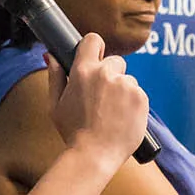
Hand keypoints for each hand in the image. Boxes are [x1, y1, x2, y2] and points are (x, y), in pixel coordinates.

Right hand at [47, 32, 147, 162]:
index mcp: (83, 71)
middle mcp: (106, 74)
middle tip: (103, 97)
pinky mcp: (141, 98)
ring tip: (112, 113)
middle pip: (115, 61)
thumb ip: (55, 76)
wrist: (95, 154)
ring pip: (128, 80)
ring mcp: (126, 85)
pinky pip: (139, 94)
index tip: (95, 56)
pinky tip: (123, 118)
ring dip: (123, 90)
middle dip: (110, 74)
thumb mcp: (55, 104)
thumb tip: (52, 56)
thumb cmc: (73, 132)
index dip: (94, 47)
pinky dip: (133, 103)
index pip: (93, 40)